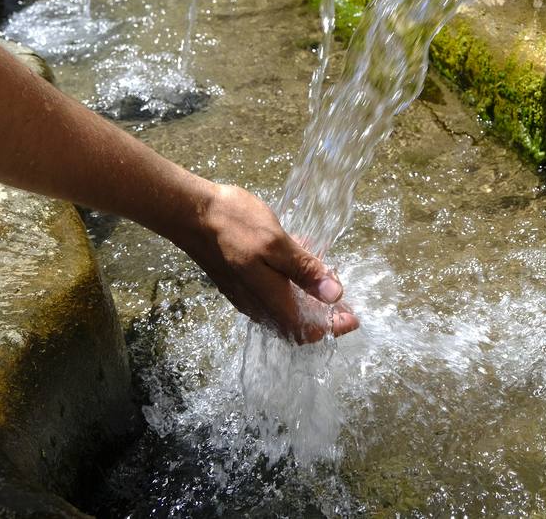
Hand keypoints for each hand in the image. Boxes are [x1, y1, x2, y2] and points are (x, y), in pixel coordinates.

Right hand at [177, 184, 358, 342]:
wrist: (192, 214)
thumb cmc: (235, 225)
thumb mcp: (276, 243)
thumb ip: (304, 270)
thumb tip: (334, 295)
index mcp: (269, 299)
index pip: (307, 331)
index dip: (333, 327)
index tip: (353, 315)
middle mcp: (257, 306)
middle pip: (297, 325)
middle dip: (325, 315)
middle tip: (344, 295)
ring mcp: (246, 295)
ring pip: (285, 309)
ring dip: (308, 299)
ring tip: (326, 274)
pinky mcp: (240, 282)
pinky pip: (273, 295)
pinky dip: (292, 286)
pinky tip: (299, 260)